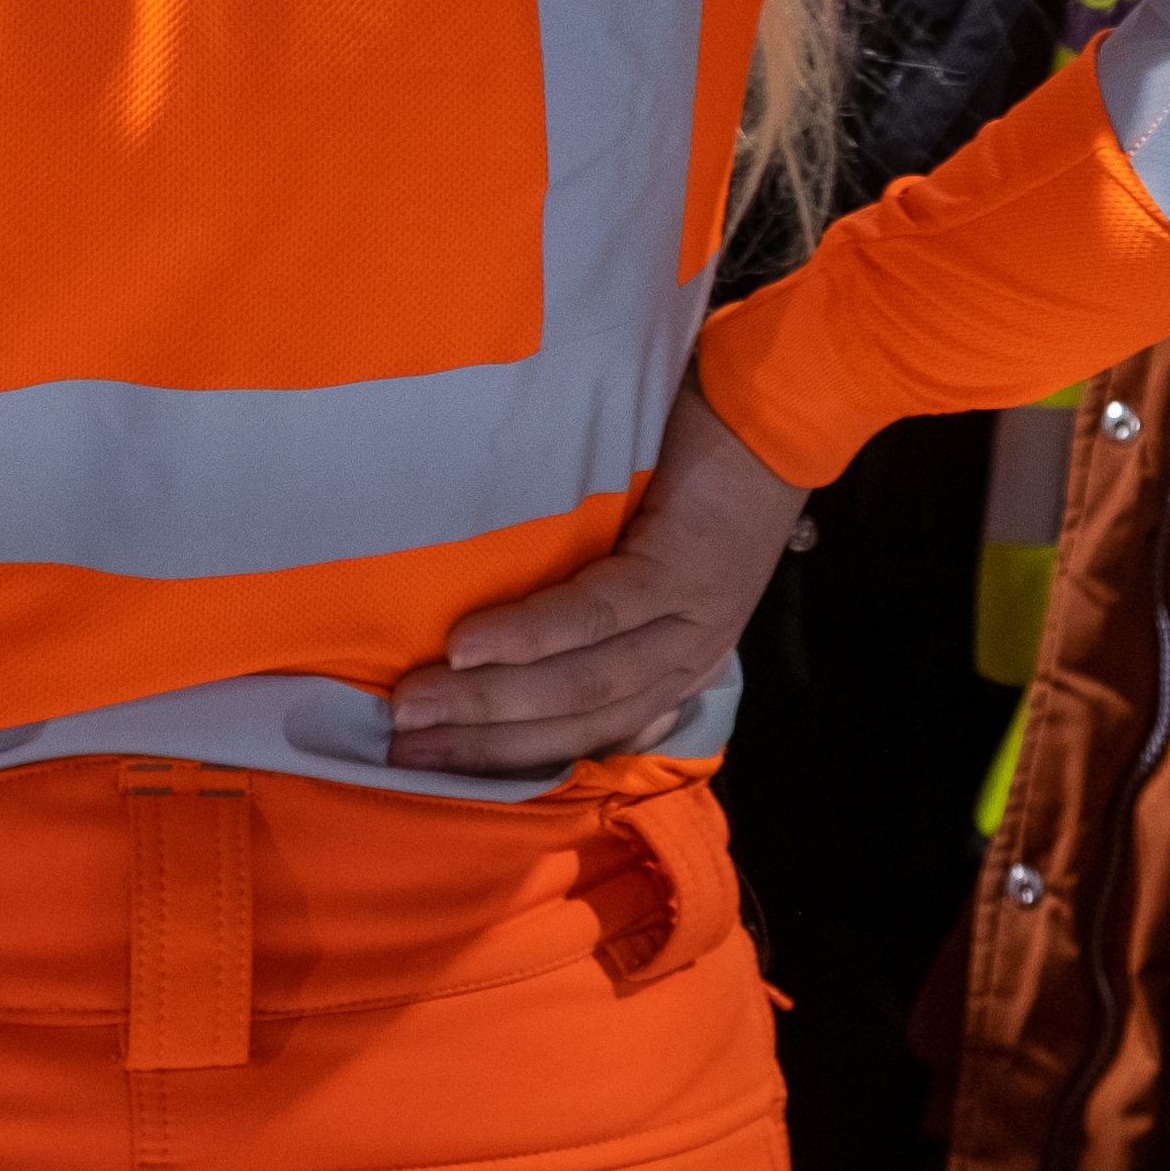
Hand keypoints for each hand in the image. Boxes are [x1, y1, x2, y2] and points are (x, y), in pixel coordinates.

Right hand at [388, 382, 806, 775]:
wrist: (772, 407)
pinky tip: (470, 646)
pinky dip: (531, 636)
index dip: (502, 753)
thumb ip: (587, 599)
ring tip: (417, 704)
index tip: (424, 763)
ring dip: (491, 701)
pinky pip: (597, 613)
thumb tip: (482, 627)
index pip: (583, 732)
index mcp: (672, 662)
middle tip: (398, 747)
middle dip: (481, 742)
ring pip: (583, 682)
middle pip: (575, 722)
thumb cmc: (692, 470)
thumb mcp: (643, 555)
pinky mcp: (683, 570)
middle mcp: (685, 657)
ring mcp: (689, 619)